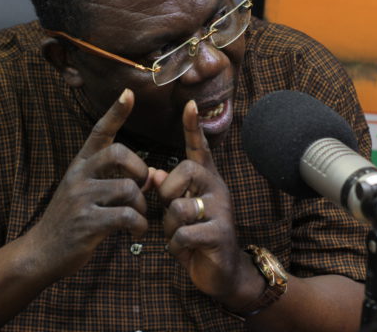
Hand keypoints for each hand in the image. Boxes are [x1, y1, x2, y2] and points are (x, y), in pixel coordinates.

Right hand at [28, 89, 150, 278]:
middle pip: (119, 153)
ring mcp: (81, 199)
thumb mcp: (85, 191)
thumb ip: (115, 179)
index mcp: (80, 164)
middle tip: (141, 186)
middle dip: (140, 169)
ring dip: (143, 205)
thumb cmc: (72, 219)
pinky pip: (126, 216)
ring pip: (128, 189)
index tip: (129, 92)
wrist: (40, 252)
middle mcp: (79, 176)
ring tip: (139, 216)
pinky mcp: (87, 223)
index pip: (99, 131)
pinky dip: (139, 224)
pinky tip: (136, 230)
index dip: (116, 111)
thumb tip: (152, 175)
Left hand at [157, 100, 255, 301]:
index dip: (194, 127)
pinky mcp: (220, 234)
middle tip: (172, 207)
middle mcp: (218, 189)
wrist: (222, 273)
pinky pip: (184, 233)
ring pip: (181, 206)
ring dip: (171, 225)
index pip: (200, 148)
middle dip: (170, 190)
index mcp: (207, 180)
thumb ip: (169, 190)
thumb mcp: (179, 211)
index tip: (190, 103)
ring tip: (179, 234)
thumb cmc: (196, 236)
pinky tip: (185, 250)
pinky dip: (176, 245)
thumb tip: (154, 174)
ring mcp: (222, 211)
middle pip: (187, 169)